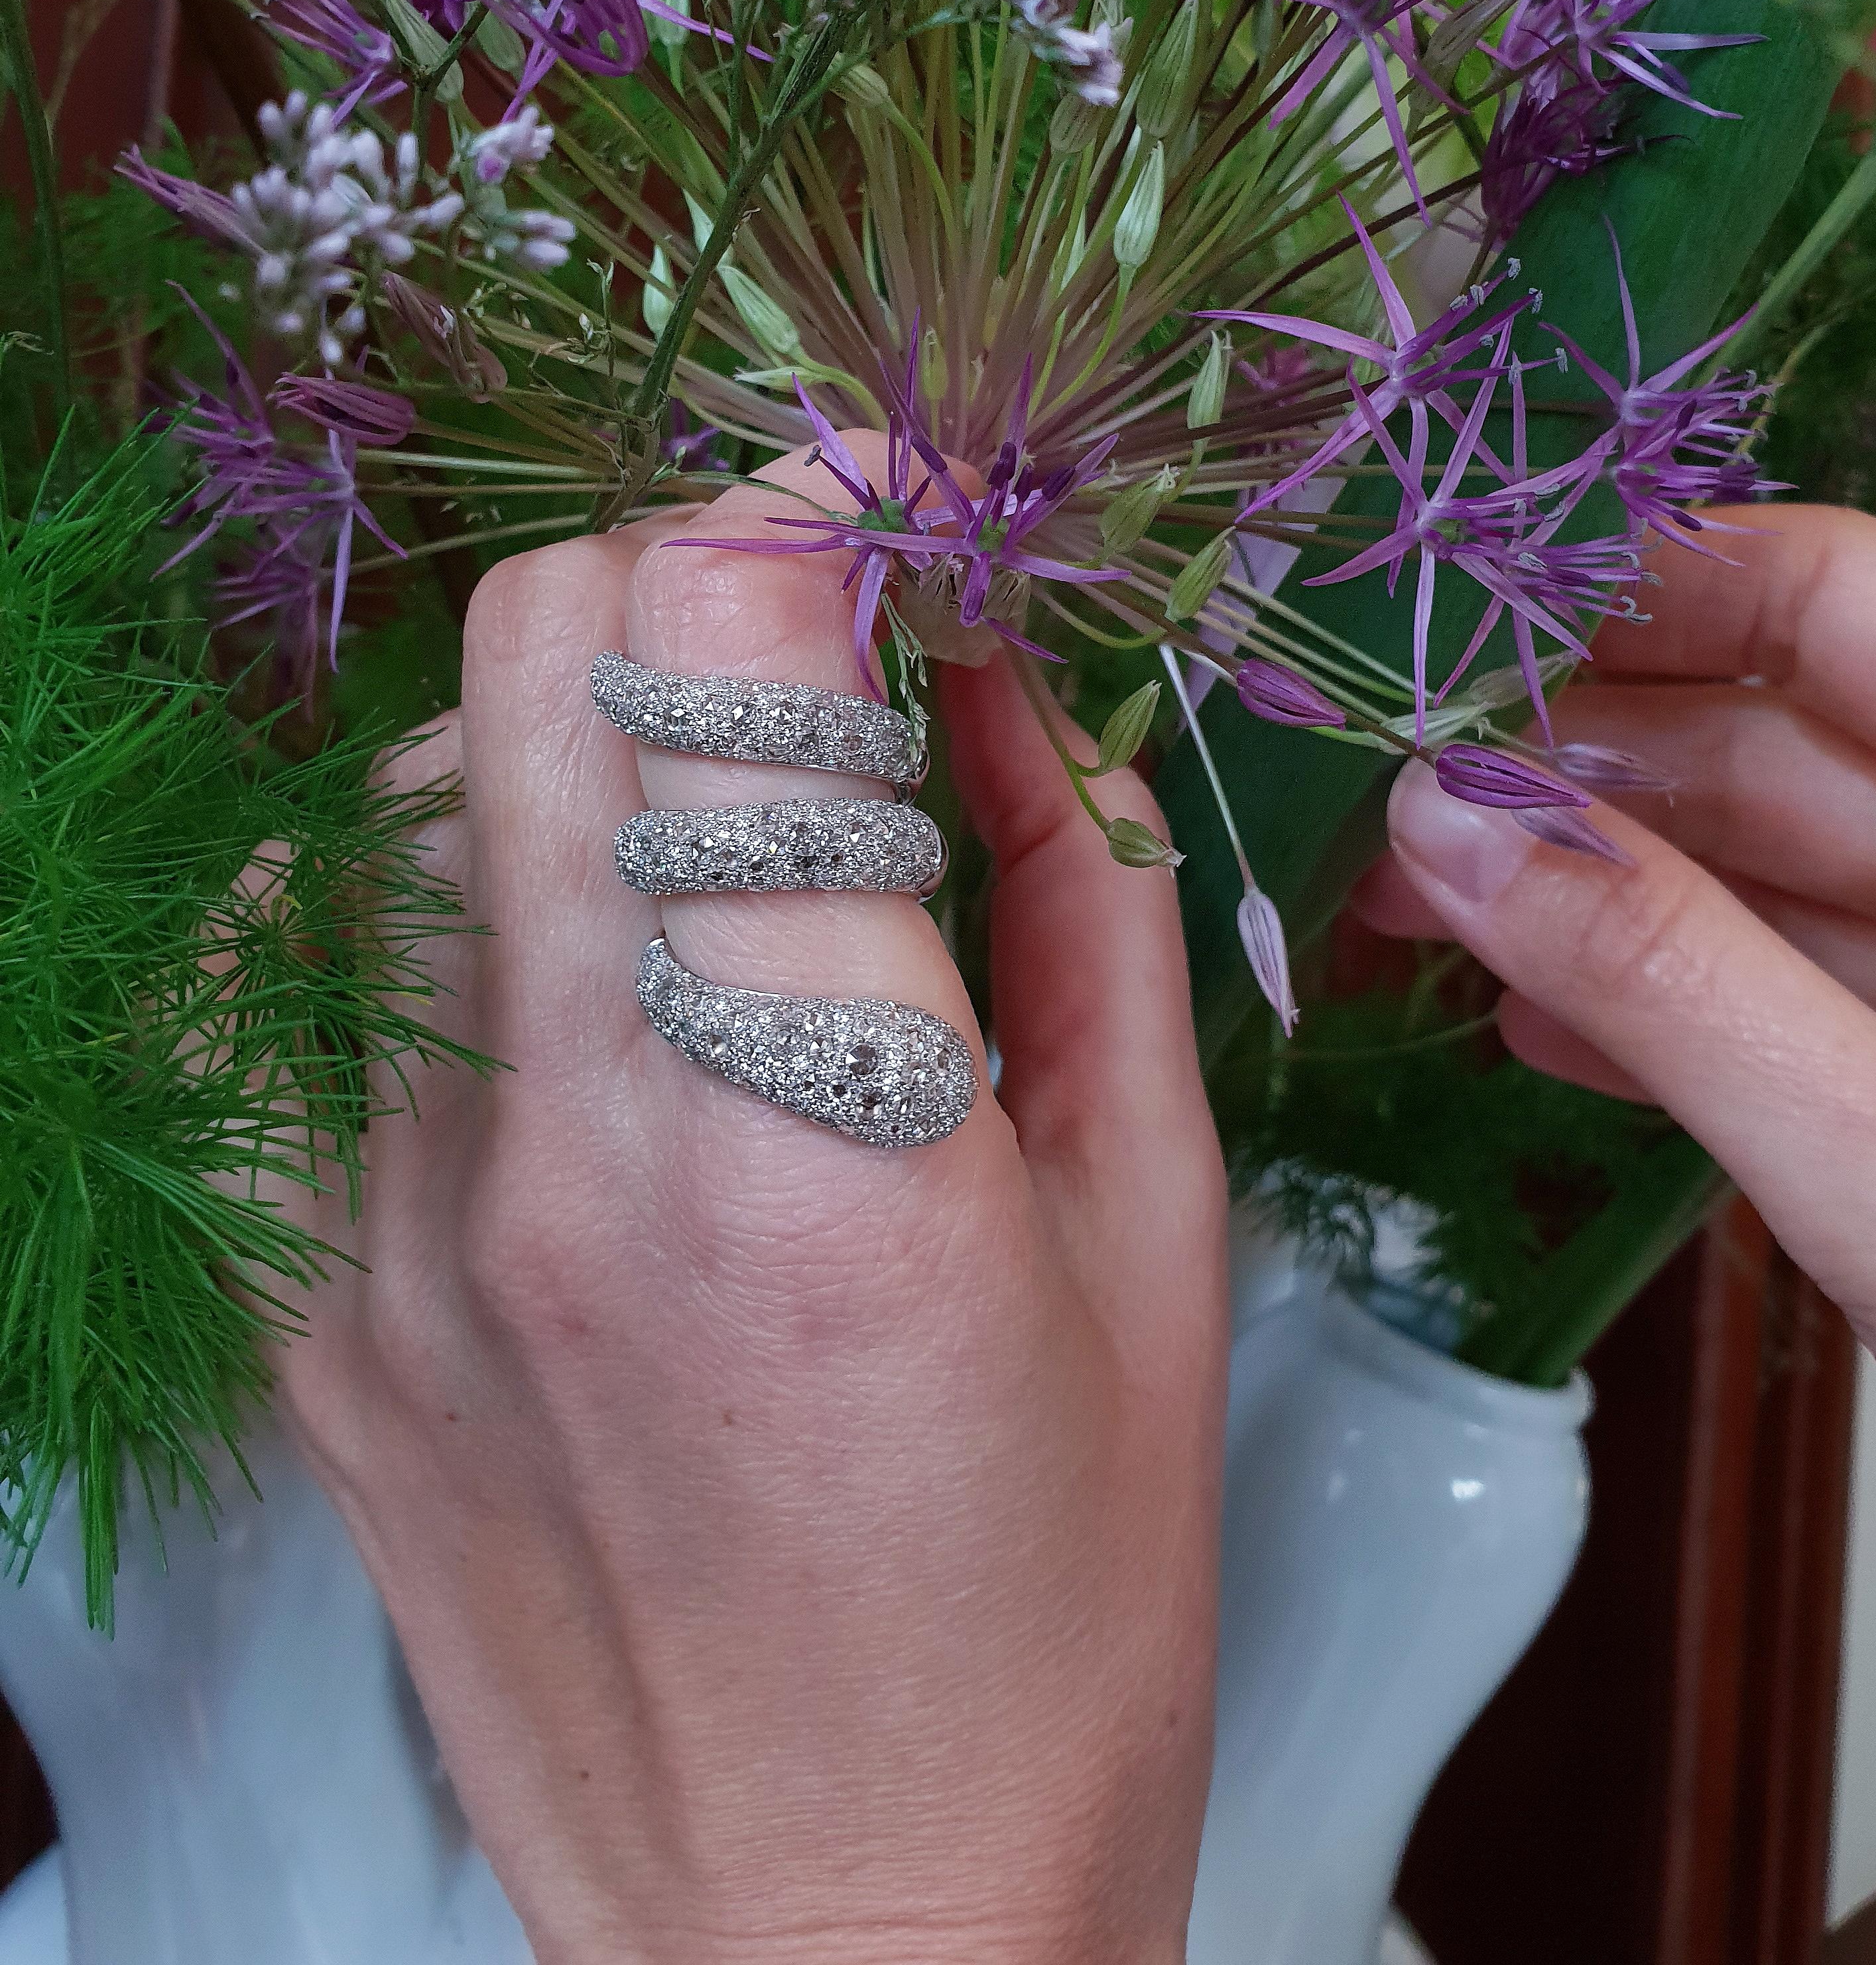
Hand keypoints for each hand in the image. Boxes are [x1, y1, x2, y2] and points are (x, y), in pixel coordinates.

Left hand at [277, 436, 1227, 1964]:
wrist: (835, 1934)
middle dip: (690, 582)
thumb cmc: (1052, 1616)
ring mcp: (383, 1237)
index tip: (895, 511)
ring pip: (395, 787)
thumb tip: (989, 671)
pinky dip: (396, 898)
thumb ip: (1072, 894)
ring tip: (690, 853)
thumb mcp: (1149, 1228)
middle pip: (532, 655)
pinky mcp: (299, 1313)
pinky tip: (522, 967)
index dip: (819, 504)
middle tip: (810, 659)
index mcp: (820, 1142)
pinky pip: (275, 975)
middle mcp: (560, 1160)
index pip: (726, 650)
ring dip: (557, 745)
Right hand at [1355, 505, 1875, 1513]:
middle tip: (1372, 788)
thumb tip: (1447, 825)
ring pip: (1770, 881)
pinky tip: (1532, 1027)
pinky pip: (1801, 1011)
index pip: (1832, 595)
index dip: (1630, 582)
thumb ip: (1681, 991)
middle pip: (1775, 734)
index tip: (1438, 613)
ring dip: (1591, 896)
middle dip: (1571, 760)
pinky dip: (1667, 1019)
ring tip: (1412, 907)